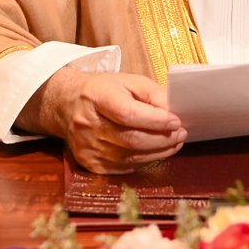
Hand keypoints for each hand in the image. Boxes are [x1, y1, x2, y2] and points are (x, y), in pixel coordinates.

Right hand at [18, 67, 185, 173]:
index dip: (155, 120)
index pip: (128, 114)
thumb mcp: (130, 81)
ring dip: (158, 152)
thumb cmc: (104, 90)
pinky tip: (154, 151)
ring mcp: (87, 147)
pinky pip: (123, 167)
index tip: (176, 121)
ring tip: (173, 142)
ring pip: (129, 157)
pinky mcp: (89, 163)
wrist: (68, 104)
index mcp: (97, 97)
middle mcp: (88, 124)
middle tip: (181, 134)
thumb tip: (174, 112)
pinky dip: (144, 160)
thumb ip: (154, 94)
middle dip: (162, 139)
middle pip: (131, 139)